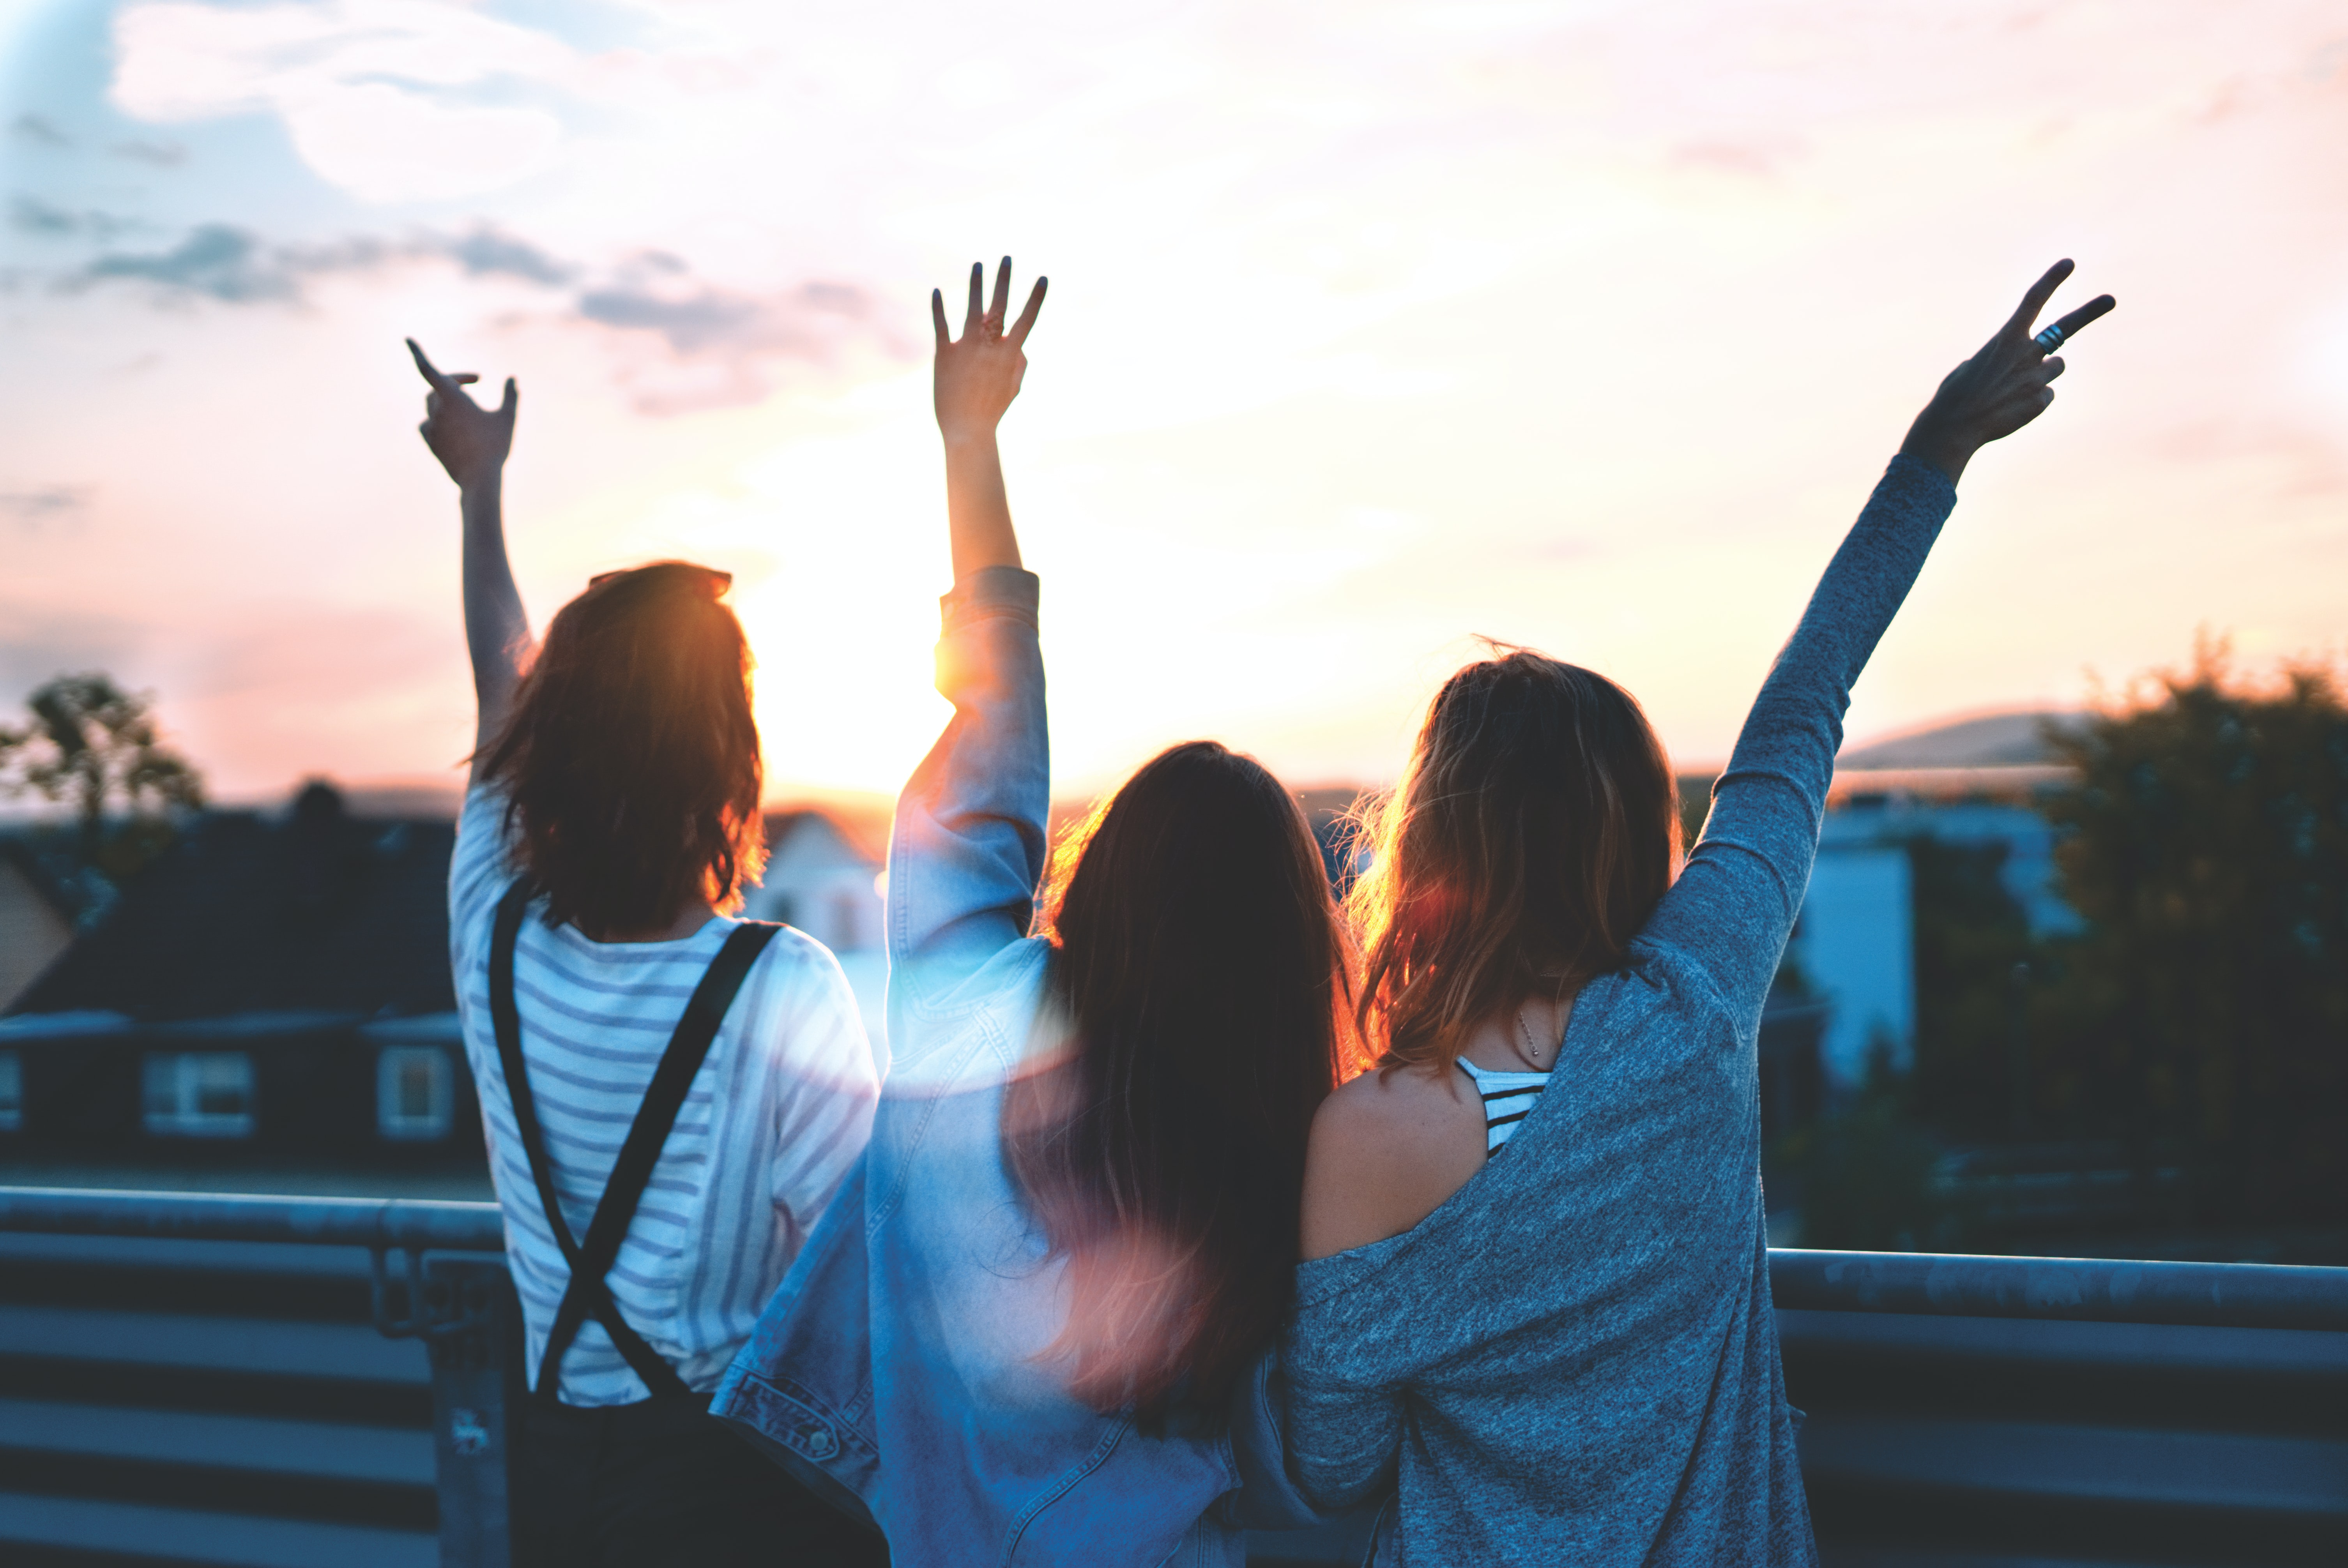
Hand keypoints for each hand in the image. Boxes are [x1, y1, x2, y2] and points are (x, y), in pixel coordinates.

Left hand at [408, 338, 516, 490]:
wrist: (479, 480)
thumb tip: (512, 379)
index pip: (428, 369)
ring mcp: (431, 427)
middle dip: (454, 381)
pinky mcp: (430, 443)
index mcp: (452, 398)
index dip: (417, 352)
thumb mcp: (507, 418)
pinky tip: (451, 427)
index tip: (407, 339)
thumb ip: (510, 396)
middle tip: (475, 380)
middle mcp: (436, 410)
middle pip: (437, 387)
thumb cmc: (495, 446)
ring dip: (446, 401)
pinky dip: (437, 420)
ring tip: (467, 407)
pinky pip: (427, 424)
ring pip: (432, 405)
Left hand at [933, 258, 1045, 446]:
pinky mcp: (944, 353)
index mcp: (1010, 354)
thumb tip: (1020, 345)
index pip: (1027, 320)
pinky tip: (936, 291)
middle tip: (1007, 257)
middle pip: (1000, 306)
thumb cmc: (992, 410)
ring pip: (972, 308)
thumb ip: (1020, 363)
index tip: (1044, 277)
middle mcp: (989, 346)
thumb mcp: (1014, 387)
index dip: (1036, 298)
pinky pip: (940, 325)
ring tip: (978, 264)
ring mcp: (967, 347)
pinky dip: (938, 307)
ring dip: (976, 284)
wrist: (966, 430)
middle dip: (1004, 279)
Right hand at [1899, 260, 2113, 484]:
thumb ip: (1993, 359)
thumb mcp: (1969, 367)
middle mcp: (2026, 352)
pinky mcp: (2042, 400)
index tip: (2069, 263)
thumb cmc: (1954, 397)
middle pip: (2064, 327)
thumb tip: (2005, 368)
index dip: (2051, 280)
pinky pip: (2046, 395)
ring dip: (2041, 374)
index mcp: (2005, 338)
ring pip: (2056, 367)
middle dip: (2089, 312)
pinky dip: (2032, 401)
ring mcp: (2037, 377)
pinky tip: (2011, 409)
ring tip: (2012, 391)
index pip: (2033, 301)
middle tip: (2110, 300)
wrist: (1954, 428)